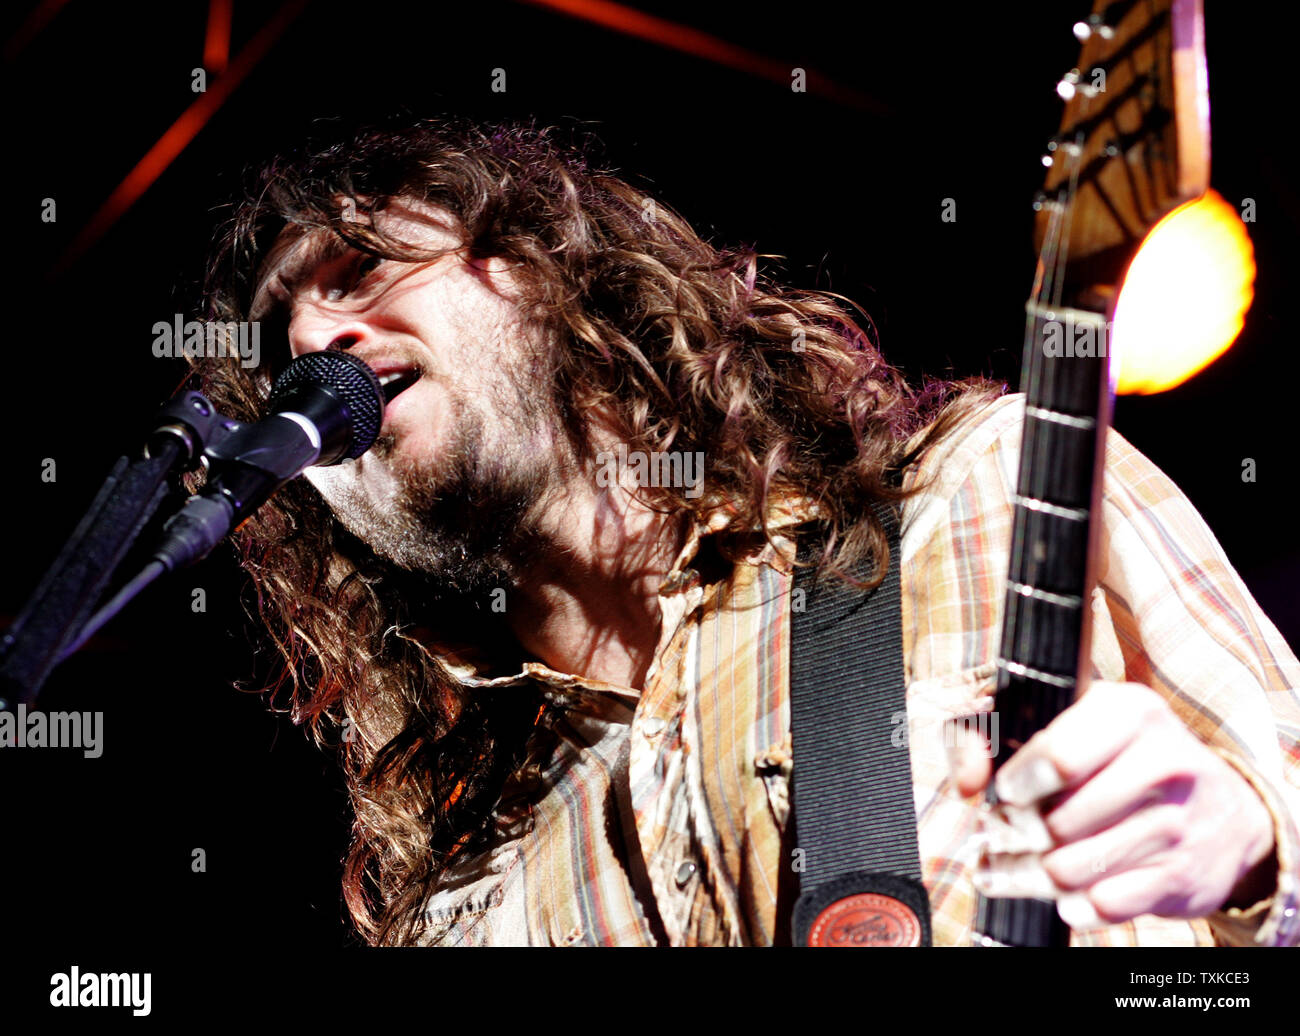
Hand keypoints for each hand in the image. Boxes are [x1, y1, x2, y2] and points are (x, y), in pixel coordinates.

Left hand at [950, 680, 1277, 928]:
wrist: (1228, 809)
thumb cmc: (1122, 756)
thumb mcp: (1071, 721)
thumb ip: (996, 733)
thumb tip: (965, 781)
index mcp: (1132, 712)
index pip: (1060, 759)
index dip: (1018, 784)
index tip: (1003, 794)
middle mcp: (1163, 764)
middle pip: (1057, 823)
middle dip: (1012, 836)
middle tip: (997, 835)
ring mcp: (1176, 825)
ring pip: (1071, 869)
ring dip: (1028, 875)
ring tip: (1009, 867)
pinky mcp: (1183, 877)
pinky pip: (1104, 905)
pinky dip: (1072, 904)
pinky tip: (1063, 892)